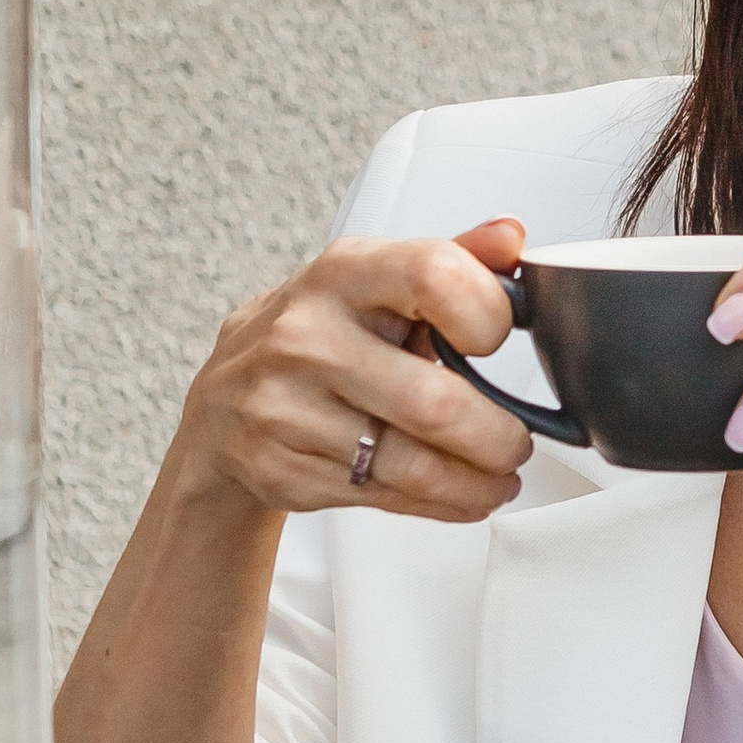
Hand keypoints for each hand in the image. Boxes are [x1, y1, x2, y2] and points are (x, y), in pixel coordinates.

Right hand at [176, 219, 534, 522]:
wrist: (226, 399)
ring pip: (410, 464)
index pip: (434, 276)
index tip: (498, 341)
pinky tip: (460, 495)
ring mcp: (284, 405)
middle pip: (432, 400)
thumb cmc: (322, 334)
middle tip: (516, 445)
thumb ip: (453, 260)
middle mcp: (306, 335)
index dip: (486, 314)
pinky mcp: (278, 468)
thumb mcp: (380, 284)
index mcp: (344, 273)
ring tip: (499, 478)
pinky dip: (436, 503)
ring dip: (474, 481)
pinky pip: (380, 497)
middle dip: (495, 436)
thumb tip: (512, 238)